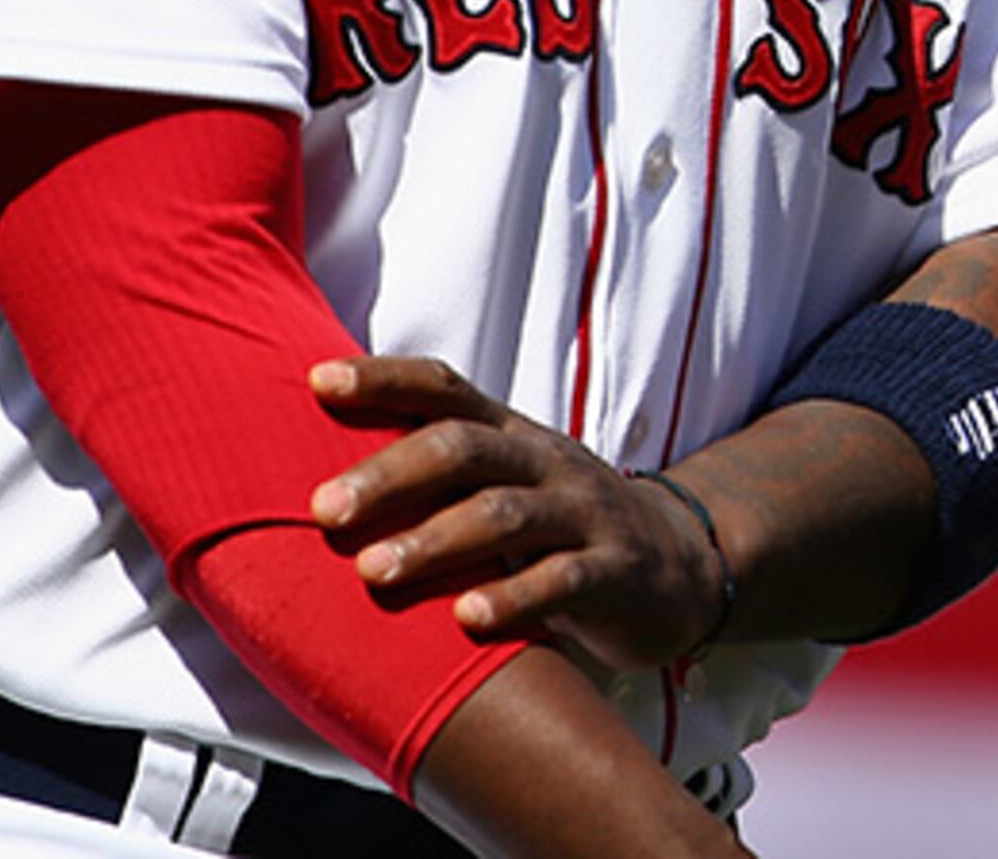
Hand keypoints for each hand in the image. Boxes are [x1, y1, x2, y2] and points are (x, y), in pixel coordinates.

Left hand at [307, 356, 726, 673]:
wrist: (681, 566)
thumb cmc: (562, 526)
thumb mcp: (509, 483)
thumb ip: (439, 475)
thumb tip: (316, 480)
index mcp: (510, 435)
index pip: (444, 390)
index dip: (383, 380)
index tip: (316, 383)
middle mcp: (545, 461)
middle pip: (464, 449)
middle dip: (389, 474)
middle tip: (323, 509)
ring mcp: (585, 513)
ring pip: (507, 514)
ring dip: (436, 540)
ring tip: (373, 572)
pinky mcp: (617, 571)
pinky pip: (564, 579)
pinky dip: (514, 597)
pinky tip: (467, 618)